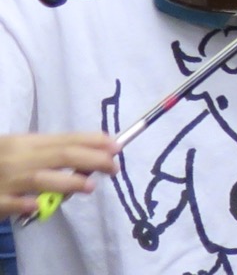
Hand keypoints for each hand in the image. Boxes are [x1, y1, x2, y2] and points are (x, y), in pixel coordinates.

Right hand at [0, 132, 118, 216]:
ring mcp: (5, 180)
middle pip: (60, 155)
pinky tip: (39, 205)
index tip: (116, 146)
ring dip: (66, 181)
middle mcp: (17, 157)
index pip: (65, 139)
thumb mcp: (20, 151)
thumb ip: (49, 154)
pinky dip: (24, 203)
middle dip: (91, 159)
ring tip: (89, 186)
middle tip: (114, 166)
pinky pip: (12, 202)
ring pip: (40, 178)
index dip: (92, 142)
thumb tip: (90, 157)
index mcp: (25, 142)